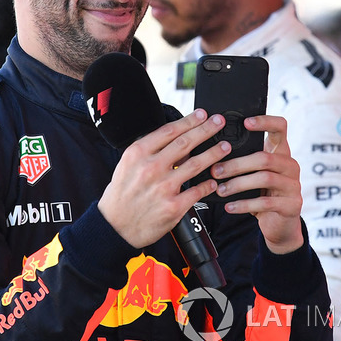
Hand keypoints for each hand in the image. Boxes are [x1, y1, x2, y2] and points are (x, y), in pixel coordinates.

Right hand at [98, 109, 228, 247]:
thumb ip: (148, 152)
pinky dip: (209, 185)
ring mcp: (164, 187)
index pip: (169, 131)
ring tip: (224, 147)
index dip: (189, 121)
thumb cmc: (121, 195)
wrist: (115, 226)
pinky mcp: (174, 206)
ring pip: (196, 165)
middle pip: (186, 143)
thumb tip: (173, 139)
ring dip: (214, 153)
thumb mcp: (126, 165)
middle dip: (206, 130)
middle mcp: (151, 168)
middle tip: (219, 122)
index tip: (202, 115)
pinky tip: (214, 181)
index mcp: (138, 154)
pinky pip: (198, 191)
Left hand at [211, 115, 303, 253]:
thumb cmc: (260, 192)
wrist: (279, 223)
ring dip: (238, 184)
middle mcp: (290, 165)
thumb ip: (242, 159)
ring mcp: (293, 185)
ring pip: (265, 178)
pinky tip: (229, 206)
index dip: (265, 121)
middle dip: (236, 164)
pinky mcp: (291, 205)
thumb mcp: (253, 172)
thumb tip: (210, 150)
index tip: (245, 122)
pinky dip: (244, 204)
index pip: (280, 127)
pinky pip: (265, 202)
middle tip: (215, 171)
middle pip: (265, 157)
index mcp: (280, 151)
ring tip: (220, 190)